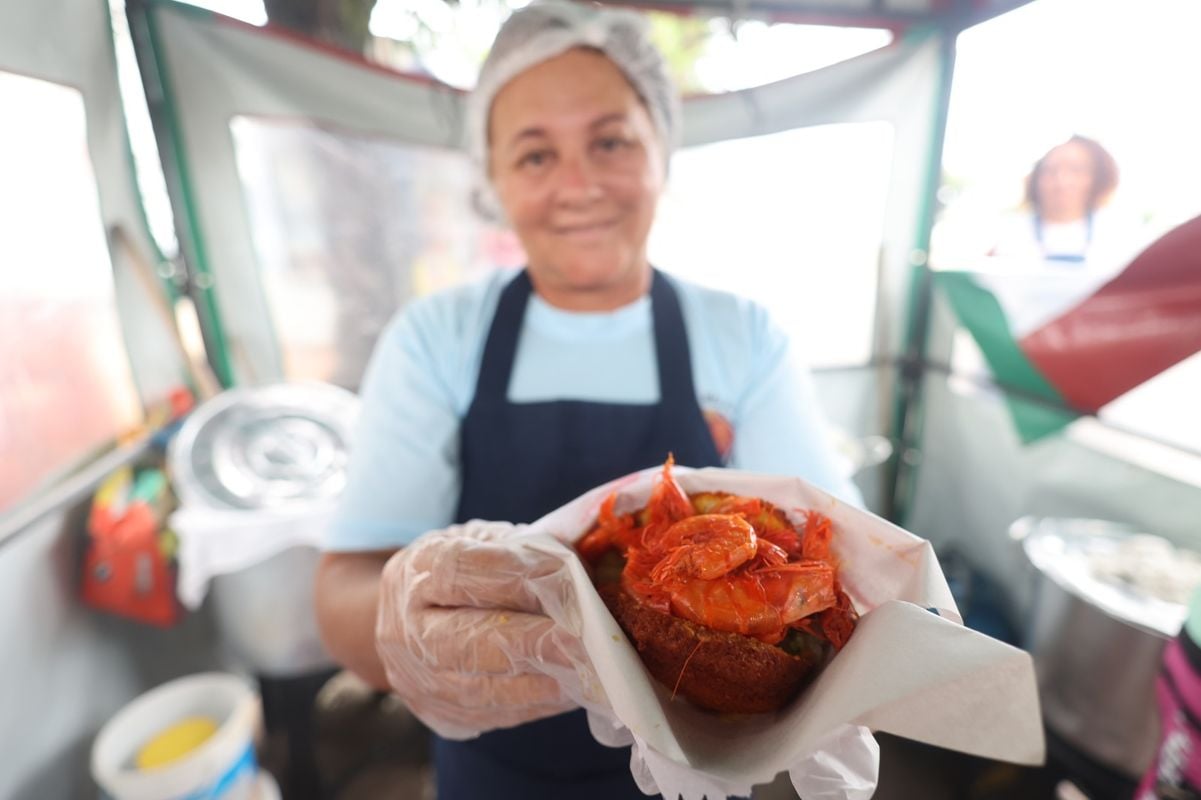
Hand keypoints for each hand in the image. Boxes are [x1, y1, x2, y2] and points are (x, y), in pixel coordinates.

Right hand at [375, 520, 586, 738]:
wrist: (406, 623)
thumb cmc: (459, 573)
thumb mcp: (482, 540)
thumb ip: (528, 541)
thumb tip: (587, 531)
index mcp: (415, 573)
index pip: (460, 572)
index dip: (516, 574)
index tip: (567, 574)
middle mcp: (405, 631)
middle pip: (470, 642)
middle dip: (534, 641)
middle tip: (585, 639)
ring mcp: (420, 681)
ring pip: (487, 689)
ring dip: (545, 680)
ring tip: (590, 667)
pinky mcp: (443, 717)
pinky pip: (500, 713)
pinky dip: (541, 701)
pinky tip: (573, 685)